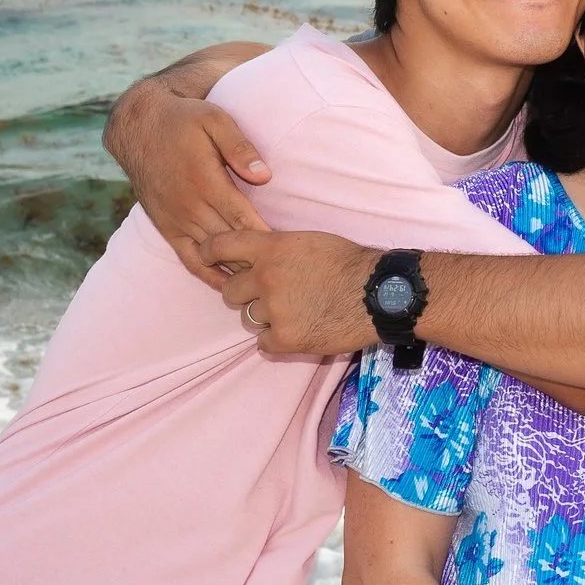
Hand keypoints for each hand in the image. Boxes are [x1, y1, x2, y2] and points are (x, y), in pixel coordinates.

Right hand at [104, 85, 268, 289]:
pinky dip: (209, 275)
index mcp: (205, 181)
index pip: (243, 219)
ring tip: (267, 283)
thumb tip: (264, 176)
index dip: (267, 238)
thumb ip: (240, 147)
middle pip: (231, 242)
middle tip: (288, 274)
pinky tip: (230, 287)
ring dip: (238, 270)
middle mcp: (189, 206)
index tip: (290, 251)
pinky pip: (189, 260)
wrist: (139, 128)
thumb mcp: (214, 120)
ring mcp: (176, 220)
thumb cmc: (184, 120)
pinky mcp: (166, 228)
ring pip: (212, 255)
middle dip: (258, 258)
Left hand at [207, 229, 378, 355]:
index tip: (207, 259)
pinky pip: (263, 344)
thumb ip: (277, 248)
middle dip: (245, 294)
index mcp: (270, 249)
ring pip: (248, 319)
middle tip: (269, 295)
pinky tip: (299, 330)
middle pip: (230, 291)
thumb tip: (256, 256)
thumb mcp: (308, 241)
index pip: (219, 247)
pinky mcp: (285, 339)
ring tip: (294, 312)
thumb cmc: (350, 263)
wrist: (377, 294)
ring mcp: (274, 311)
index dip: (209, 253)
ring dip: (264, 318)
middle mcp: (265, 278)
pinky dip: (277, 340)